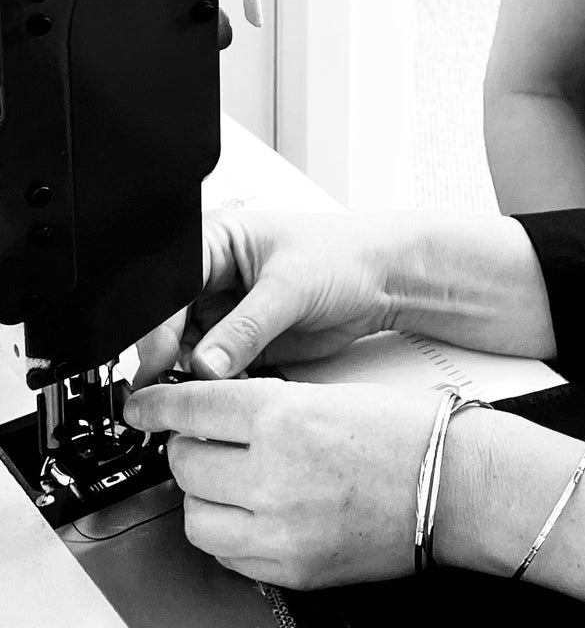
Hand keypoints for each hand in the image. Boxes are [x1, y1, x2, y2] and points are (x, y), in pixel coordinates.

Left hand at [123, 378, 438, 587]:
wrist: (458, 486)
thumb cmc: (409, 434)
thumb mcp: (330, 395)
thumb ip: (264, 408)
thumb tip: (211, 420)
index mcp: (285, 416)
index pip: (193, 407)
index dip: (158, 406)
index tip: (141, 409)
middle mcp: (274, 473)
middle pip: (184, 463)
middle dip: (191, 449)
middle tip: (212, 443)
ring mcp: (280, 528)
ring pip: (196, 517)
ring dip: (206, 496)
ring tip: (237, 483)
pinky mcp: (291, 569)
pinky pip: (228, 556)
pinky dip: (231, 534)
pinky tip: (258, 514)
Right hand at [133, 210, 399, 386]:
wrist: (384, 281)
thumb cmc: (344, 256)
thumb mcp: (289, 288)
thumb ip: (244, 328)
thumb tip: (205, 364)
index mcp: (215, 242)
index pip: (167, 285)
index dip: (158, 324)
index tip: (159, 358)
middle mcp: (212, 278)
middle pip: (169, 324)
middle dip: (172, 354)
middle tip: (180, 380)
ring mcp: (226, 313)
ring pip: (187, 354)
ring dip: (195, 374)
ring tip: (216, 380)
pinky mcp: (242, 344)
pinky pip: (215, 373)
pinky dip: (219, 384)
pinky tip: (232, 384)